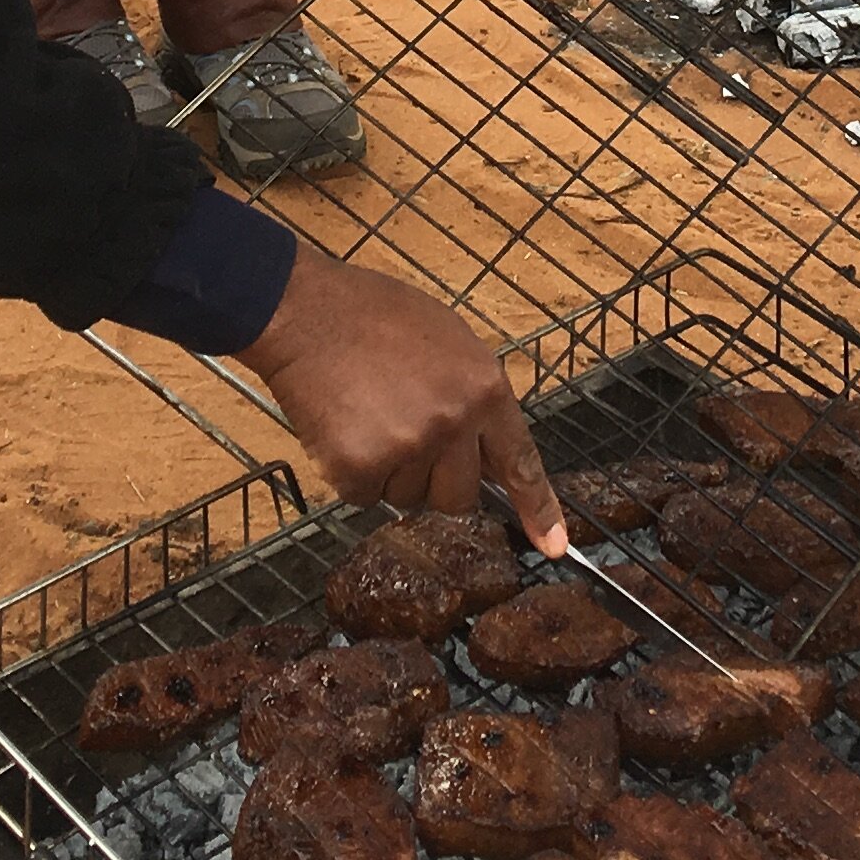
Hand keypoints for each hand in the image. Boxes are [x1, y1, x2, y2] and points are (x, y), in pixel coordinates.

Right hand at [241, 240, 569, 551]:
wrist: (305, 312)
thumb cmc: (374, 315)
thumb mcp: (449, 340)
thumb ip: (474, 394)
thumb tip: (485, 449)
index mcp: (484, 389)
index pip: (520, 463)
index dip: (538, 510)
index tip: (553, 547)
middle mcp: (454, 424)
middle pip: (459, 497)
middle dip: (436, 481)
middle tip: (405, 436)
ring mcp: (408, 448)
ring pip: (409, 498)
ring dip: (392, 473)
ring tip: (369, 415)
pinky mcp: (360, 468)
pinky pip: (365, 497)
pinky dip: (352, 473)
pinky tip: (342, 427)